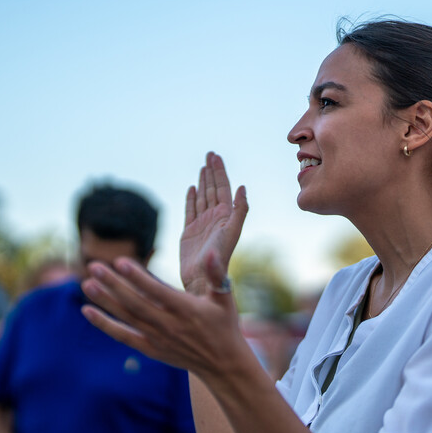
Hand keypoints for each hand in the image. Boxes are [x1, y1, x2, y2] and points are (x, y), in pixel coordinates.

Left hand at [81, 256, 250, 380]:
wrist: (223, 365)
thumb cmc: (225, 326)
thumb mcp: (225, 298)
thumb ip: (217, 274)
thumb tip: (212, 253)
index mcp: (187, 310)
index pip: (157, 292)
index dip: (138, 277)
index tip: (120, 261)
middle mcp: (170, 325)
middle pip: (135, 303)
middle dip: (113, 284)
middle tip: (94, 266)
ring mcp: (158, 339)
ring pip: (127, 318)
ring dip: (105, 301)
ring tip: (86, 284)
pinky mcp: (151, 349)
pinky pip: (124, 336)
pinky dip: (105, 325)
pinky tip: (88, 311)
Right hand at [181, 152, 247, 295]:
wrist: (203, 278)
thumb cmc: (220, 257)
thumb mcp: (233, 231)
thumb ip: (239, 210)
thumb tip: (242, 187)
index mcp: (226, 216)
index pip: (223, 188)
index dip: (220, 172)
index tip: (215, 156)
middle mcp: (214, 218)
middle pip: (213, 189)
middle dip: (211, 172)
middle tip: (210, 154)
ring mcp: (202, 224)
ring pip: (202, 197)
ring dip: (203, 182)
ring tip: (203, 167)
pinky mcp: (189, 232)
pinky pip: (190, 210)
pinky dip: (191, 198)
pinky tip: (192, 188)